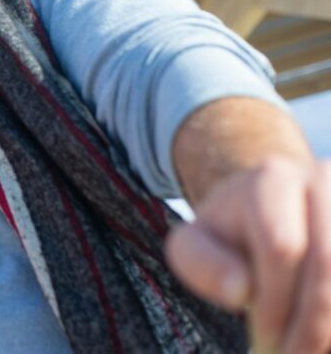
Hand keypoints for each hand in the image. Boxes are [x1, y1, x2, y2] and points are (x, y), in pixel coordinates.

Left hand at [166, 157, 330, 352]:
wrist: (274, 209)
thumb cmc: (232, 235)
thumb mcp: (197, 245)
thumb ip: (202, 265)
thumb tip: (240, 289)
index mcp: (272, 179)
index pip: (282, 247)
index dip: (278, 302)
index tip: (269, 341)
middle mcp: (323, 179)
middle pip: (329, 260)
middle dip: (315, 322)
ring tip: (316, 348)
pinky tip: (328, 336)